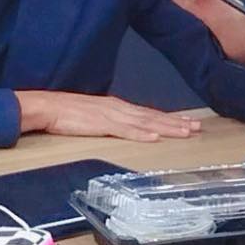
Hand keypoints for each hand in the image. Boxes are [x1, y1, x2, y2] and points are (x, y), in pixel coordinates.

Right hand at [14, 90, 200, 141]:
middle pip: (153, 117)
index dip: (170, 119)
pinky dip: (141, 134)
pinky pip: (125, 130)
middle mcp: (119, 109)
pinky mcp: (101, 124)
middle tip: (197, 128)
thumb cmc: (67, 112)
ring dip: (166, 128)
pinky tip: (154, 137)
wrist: (47, 106)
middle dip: (177, 123)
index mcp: (118, 107)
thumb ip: (111, 121)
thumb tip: (126, 128)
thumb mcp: (95, 115)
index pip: (149, 114)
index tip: (188, 123)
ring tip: (185, 132)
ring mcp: (112, 115)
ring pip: (145, 123)